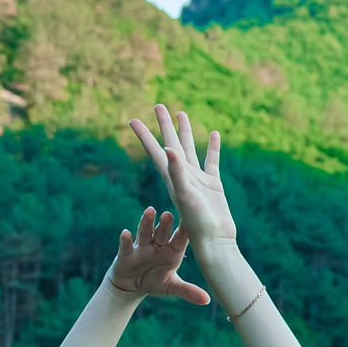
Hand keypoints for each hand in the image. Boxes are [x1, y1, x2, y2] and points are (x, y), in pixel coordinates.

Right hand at [107, 206, 208, 302]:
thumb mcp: (172, 287)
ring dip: (146, 223)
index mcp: (172, 251)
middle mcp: (158, 245)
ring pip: (145, 233)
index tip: (191, 221)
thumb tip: (207, 300)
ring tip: (150, 211)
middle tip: (169, 215)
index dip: (184, 231)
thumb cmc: (155, 281)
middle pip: (162, 233)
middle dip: (165, 224)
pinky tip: (125, 233)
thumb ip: (188, 291)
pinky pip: (126, 246)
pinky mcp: (126, 254)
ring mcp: (142, 247)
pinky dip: (125, 240)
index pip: (180, 239)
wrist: (132, 286)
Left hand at [132, 107, 237, 247]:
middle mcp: (182, 176)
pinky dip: (213, 147)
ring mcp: (198, 180)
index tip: (132, 120)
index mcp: (171, 178)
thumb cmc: (198, 223)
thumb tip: (169, 147)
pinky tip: (214, 133)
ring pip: (190, 150)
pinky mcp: (213, 185)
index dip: (144, 136)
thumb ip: (177, 171)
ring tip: (181, 113)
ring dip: (185, 132)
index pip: (155, 152)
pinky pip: (211, 161)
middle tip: (158, 106)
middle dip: (164, 125)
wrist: (215, 241)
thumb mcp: (184, 195)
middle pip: (170, 145)